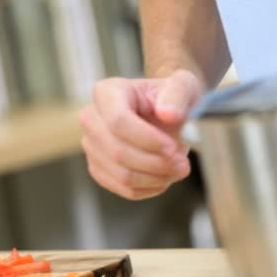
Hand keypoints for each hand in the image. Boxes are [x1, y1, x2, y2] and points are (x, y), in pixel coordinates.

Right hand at [79, 70, 202, 199]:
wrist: (167, 113)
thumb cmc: (173, 98)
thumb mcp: (183, 88)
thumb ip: (178, 95)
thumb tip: (168, 114)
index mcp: (107, 92)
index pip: (118, 121)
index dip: (147, 140)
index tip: (173, 148)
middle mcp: (92, 118)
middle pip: (118, 152)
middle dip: (156, 164)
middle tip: (184, 165)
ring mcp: (92, 145)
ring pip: (121, 175)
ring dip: (156, 178)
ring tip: (179, 169)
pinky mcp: (99, 168)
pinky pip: (123, 188)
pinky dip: (150, 188)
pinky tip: (167, 177)